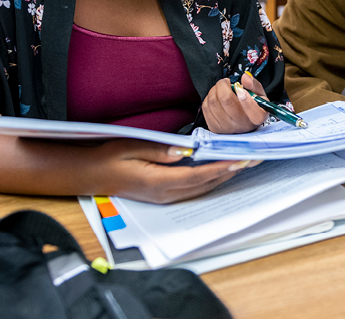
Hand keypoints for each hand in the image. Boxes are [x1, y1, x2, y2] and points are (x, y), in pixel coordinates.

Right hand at [95, 138, 260, 203]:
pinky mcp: (165, 195)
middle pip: (206, 184)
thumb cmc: (110, 158)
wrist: (92, 174)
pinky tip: (220, 170)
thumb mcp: (132, 147)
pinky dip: (211, 179)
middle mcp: (166, 194)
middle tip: (252, 159)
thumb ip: (159, 149)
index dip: (221, 168)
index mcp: (158, 182)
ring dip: (223, 177)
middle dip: (230, 172)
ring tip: (243, 163)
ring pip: (202, 188)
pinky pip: (194, 189)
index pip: (198, 176)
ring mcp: (166, 197)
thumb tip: (183, 150)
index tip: (241, 159)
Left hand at [201, 72, 267, 133]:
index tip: (241, 89)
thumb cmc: (252, 106)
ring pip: (213, 102)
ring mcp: (227, 128)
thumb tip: (245, 77)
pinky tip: (215, 97)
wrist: (243, 121)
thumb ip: (254, 84)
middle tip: (226, 82)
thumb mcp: (259, 95)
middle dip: (223, 85)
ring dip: (214, 90)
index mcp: (257, 117)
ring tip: (220, 89)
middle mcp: (242, 125)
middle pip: (226, 100)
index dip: (245, 98)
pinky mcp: (215, 128)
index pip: (252, 110)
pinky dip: (208, 98)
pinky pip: (205, 108)